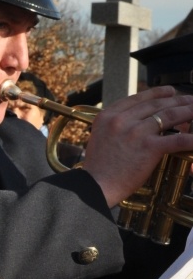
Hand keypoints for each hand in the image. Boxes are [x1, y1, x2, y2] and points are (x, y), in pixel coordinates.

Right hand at [82, 87, 192, 208]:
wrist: (94, 187)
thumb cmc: (98, 170)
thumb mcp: (100, 138)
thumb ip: (115, 128)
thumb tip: (134, 124)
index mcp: (108, 116)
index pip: (137, 98)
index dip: (157, 93)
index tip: (169, 91)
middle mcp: (121, 120)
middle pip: (156, 104)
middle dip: (177, 100)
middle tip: (189, 99)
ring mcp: (136, 132)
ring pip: (169, 116)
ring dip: (187, 111)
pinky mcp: (148, 147)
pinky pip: (177, 140)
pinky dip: (191, 138)